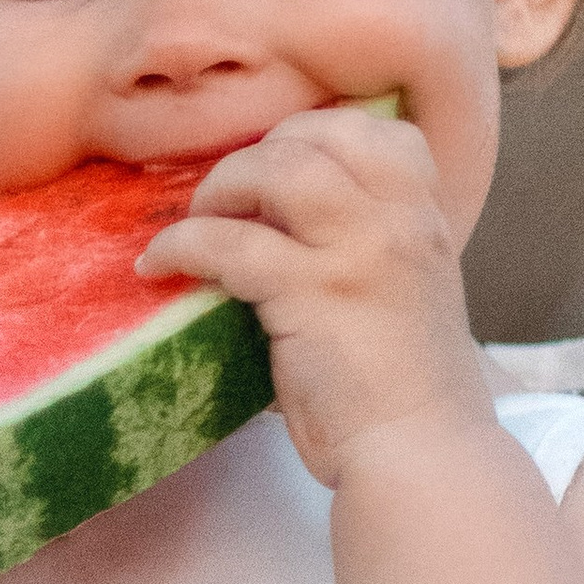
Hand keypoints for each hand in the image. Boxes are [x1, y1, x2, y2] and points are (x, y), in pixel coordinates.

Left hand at [134, 106, 491, 490]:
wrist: (421, 455)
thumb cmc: (403, 391)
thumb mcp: (401, 294)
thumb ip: (358, 248)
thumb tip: (270, 221)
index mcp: (427, 216)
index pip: (377, 129)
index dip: (313, 134)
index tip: (274, 168)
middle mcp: (401, 219)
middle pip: (316, 136)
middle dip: (254, 156)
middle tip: (222, 201)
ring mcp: (360, 251)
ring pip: (276, 169)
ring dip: (220, 187)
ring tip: (194, 225)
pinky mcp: (312, 294)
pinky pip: (227, 242)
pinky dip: (179, 245)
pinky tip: (157, 266)